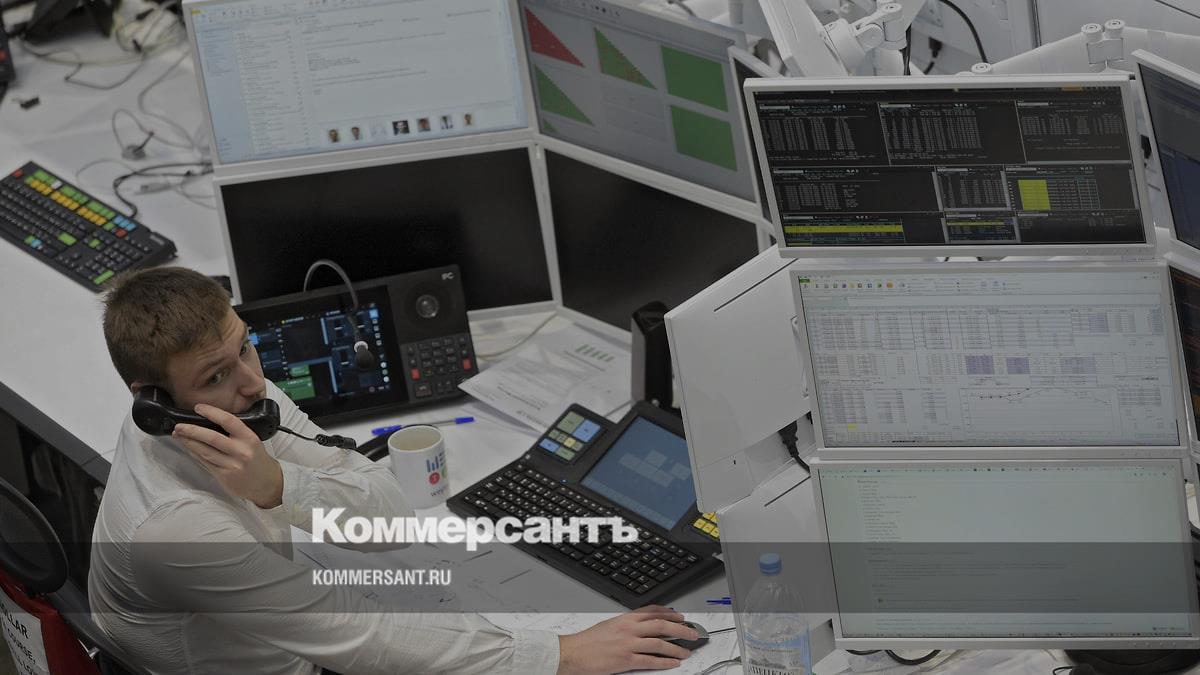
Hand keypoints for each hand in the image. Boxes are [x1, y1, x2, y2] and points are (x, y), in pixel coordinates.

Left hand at [172, 404, 283, 508]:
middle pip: (212, 438)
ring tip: (178, 435)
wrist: (266, 483)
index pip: (229, 421)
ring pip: (205, 451)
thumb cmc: (257, 460)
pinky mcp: (224, 476)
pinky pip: (205, 463)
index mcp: (249, 438)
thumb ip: (235, 434)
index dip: (212, 413)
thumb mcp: (252, 442)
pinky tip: (188, 448)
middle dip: (192, 431)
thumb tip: (209, 422)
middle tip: (179, 426)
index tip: (198, 407)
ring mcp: (232, 465)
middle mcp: (241, 451)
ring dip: (189, 442)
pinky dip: (194, 454)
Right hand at [557, 605, 696, 674]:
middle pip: (661, 625)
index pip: (652, 612)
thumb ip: (626, 625)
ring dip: (677, 647)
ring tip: (687, 651)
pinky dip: (665, 662)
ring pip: (660, 643)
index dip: (670, 614)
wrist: (572, 653)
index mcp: (624, 619)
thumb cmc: (587, 641)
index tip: (680, 617)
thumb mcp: (609, 626)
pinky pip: (651, 661)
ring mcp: (628, 644)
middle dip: (681, 629)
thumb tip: (640, 628)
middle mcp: (629, 629)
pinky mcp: (626, 660)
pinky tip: (673, 663)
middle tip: (692, 633)